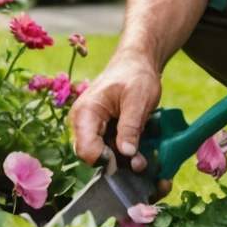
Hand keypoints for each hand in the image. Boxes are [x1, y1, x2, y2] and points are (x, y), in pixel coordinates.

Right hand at [68, 54, 162, 172]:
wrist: (137, 63)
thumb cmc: (136, 75)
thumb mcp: (138, 100)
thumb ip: (130, 126)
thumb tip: (126, 153)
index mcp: (86, 113)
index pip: (86, 149)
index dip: (106, 160)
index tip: (129, 158)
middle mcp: (83, 123)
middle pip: (92, 156)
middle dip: (116, 163)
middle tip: (140, 162)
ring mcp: (91, 128)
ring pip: (101, 156)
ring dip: (122, 161)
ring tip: (143, 160)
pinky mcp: (101, 131)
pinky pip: (109, 149)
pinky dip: (123, 154)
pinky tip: (139, 153)